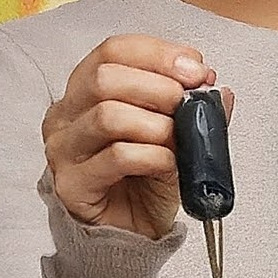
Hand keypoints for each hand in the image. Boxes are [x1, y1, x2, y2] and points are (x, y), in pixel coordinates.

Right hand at [43, 36, 224, 239]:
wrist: (135, 227)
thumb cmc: (150, 170)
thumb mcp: (182, 128)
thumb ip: (196, 102)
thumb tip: (213, 83)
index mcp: (88, 89)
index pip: (114, 50)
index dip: (159, 54)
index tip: (196, 70)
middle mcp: (67, 114)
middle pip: (105, 77)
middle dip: (159, 87)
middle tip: (186, 105)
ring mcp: (63, 149)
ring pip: (108, 115)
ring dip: (158, 125)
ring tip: (177, 139)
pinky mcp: (71, 184)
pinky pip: (118, 156)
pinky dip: (155, 155)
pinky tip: (168, 163)